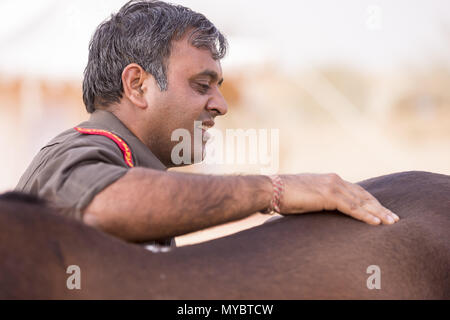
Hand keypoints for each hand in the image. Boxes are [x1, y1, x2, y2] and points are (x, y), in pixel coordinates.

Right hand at [279, 173, 399, 224]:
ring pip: (361, 201)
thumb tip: (323, 211)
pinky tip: (376, 223)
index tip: (381, 211)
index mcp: (330, 179)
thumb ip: (320, 201)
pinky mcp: (329, 195)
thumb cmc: (285, 195)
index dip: (370, 202)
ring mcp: (332, 186)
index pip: (356, 191)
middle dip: (380, 207)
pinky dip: (366, 216)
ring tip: (391, 222)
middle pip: (363, 195)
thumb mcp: (307, 197)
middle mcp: (335, 180)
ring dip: (378, 213)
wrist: (272, 189)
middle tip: (394, 218)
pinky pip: (352, 207)